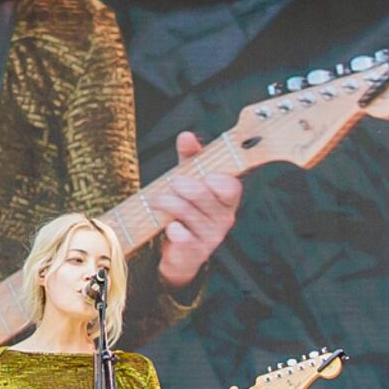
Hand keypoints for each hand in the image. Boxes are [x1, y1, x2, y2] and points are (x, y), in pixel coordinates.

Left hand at [155, 129, 247, 288]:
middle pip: (207, 198)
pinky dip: (174, 230)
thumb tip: (186, 136)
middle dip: (187, 187)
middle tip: (173, 182)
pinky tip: (169, 226)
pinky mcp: (194, 252)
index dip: (219, 180)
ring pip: (191, 215)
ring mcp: (210, 236)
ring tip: (156, 199)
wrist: (180, 252)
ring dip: (170, 203)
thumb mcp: (190, 180)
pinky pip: (184, 238)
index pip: (232, 187)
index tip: (205, 175)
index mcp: (226, 199)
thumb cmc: (188, 210)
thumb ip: (190, 158)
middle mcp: (223, 218)